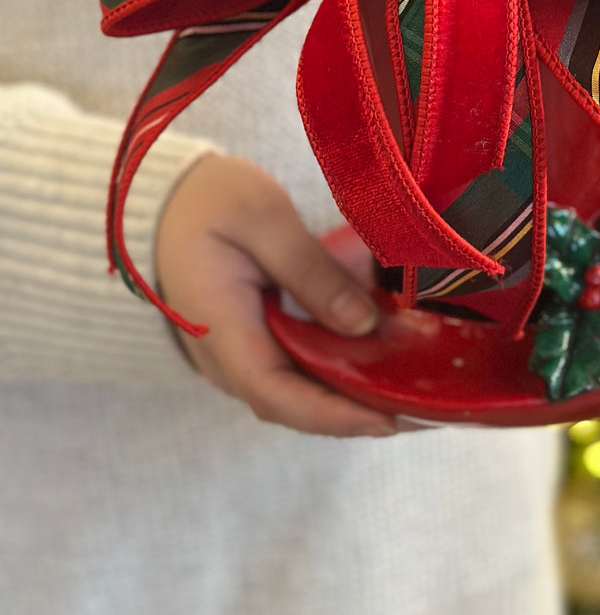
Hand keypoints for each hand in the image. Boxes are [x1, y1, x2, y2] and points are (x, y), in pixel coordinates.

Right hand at [155, 153, 396, 437]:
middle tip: (422, 409)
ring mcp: (232, 351)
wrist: (162, 196)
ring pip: (293, 392)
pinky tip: (378, 361)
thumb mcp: (265, 217)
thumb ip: (312, 270)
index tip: (388, 418)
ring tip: (411, 392)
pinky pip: (292, 369)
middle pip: (291, 404)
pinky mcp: (247, 339)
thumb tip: (365, 325)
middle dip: (354, 414)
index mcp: (219, 325)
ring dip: (348, 398)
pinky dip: (334, 372)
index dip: (333, 414)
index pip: (276, 393)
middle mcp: (222, 354)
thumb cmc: (208, 198)